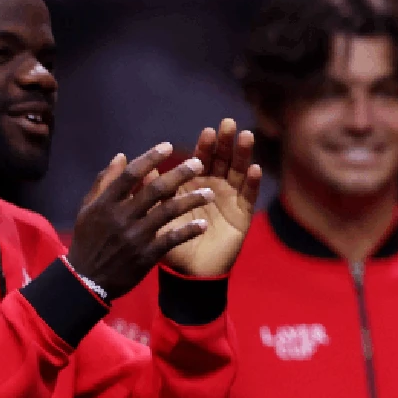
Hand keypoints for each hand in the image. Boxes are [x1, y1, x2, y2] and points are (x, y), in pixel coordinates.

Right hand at [67, 143, 213, 298]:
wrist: (87, 280)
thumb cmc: (89, 240)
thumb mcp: (88, 209)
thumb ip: (105, 182)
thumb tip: (121, 156)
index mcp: (105, 202)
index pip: (130, 174)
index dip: (150, 158)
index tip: (168, 146)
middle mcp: (121, 216)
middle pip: (154, 189)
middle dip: (179, 174)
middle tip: (199, 164)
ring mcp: (134, 236)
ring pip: (167, 212)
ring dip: (190, 201)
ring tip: (209, 193)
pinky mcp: (146, 255)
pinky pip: (171, 239)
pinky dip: (188, 231)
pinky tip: (203, 224)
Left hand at [162, 119, 262, 276]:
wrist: (187, 272)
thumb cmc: (169, 243)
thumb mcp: (156, 216)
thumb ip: (151, 192)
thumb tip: (142, 167)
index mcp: (193, 185)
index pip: (201, 159)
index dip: (205, 146)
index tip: (207, 132)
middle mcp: (213, 188)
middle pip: (222, 160)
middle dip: (226, 142)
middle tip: (229, 124)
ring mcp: (230, 200)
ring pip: (238, 172)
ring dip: (243, 155)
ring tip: (246, 137)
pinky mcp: (242, 216)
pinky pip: (248, 196)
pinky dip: (252, 183)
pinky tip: (255, 169)